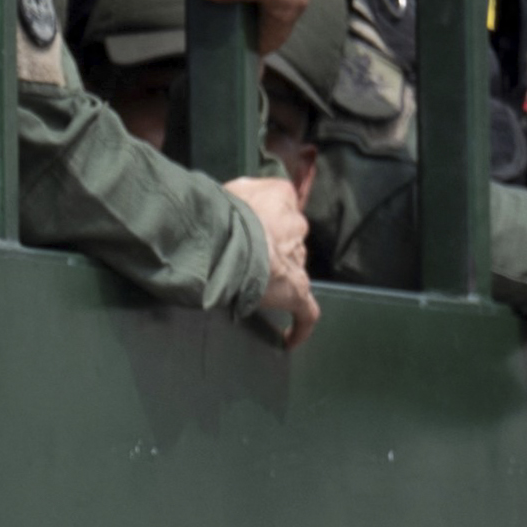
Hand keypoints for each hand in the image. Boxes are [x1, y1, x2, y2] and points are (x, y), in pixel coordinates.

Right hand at [226, 171, 315, 342]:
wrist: (227, 243)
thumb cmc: (221, 213)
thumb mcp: (230, 187)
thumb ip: (242, 191)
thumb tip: (240, 198)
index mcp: (280, 197)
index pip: (279, 203)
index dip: (260, 217)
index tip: (245, 226)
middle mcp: (295, 227)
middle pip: (286, 239)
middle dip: (268, 249)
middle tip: (238, 260)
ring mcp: (297, 261)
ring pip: (292, 270)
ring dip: (275, 280)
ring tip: (250, 291)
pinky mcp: (296, 292)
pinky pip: (305, 313)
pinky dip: (299, 326)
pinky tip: (289, 340)